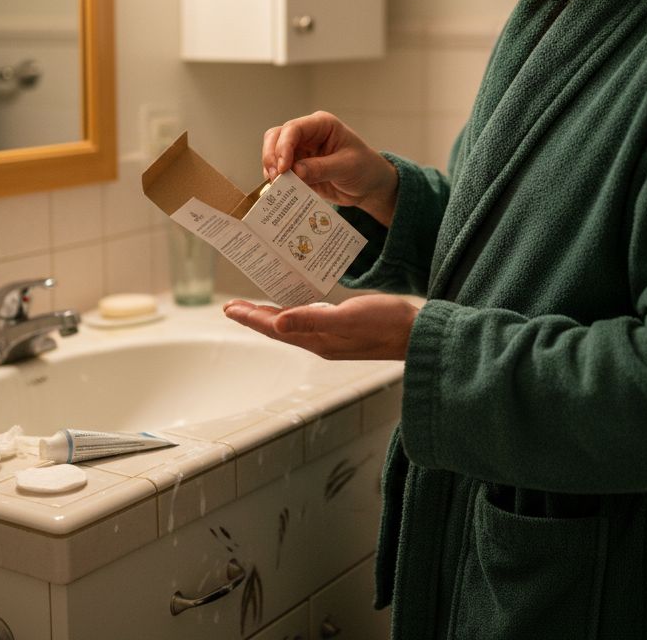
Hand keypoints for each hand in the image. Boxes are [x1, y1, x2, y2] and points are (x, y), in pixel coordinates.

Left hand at [222, 294, 417, 359]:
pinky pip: (309, 322)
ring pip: (292, 326)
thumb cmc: (387, 323)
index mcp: (317, 340)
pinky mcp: (344, 331)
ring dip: (271, 316)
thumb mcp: (348, 317)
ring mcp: (332, 338)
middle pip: (278, 328)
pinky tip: (295, 306)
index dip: (250, 318)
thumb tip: (277, 321)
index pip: (274, 328)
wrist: (417, 334)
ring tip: (254, 308)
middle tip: (233, 307)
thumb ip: (312, 320)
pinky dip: (294, 312)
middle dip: (255, 317)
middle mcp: (320, 342)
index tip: (229, 308)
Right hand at [262, 111, 398, 225]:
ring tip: (277, 186)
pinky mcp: (297, 168)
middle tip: (275, 177)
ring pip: (273, 153)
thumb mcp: (347, 167)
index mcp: (321, 125)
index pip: (293, 129)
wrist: (369, 186)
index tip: (283, 167)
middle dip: (271, 156)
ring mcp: (300, 151)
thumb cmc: (365, 169)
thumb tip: (295, 172)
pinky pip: (280, 172)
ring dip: (271, 169)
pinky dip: (277, 181)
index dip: (283, 146)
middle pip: (276, 137)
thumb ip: (321, 168)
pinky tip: (280, 191)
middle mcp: (307, 135)